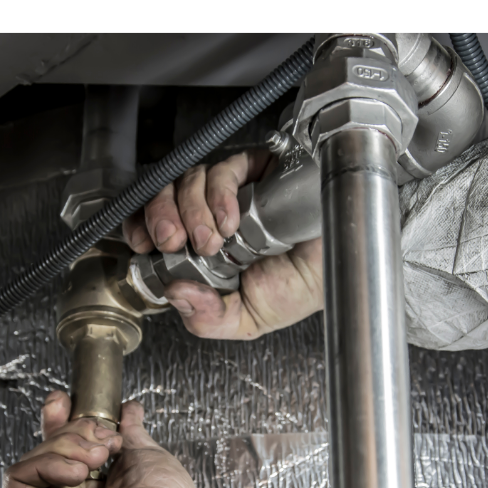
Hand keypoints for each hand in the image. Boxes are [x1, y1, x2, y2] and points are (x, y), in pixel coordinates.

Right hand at [3, 392, 221, 487]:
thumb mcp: (147, 457)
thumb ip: (131, 433)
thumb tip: (130, 410)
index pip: (65, 453)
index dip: (62, 422)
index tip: (66, 401)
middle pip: (48, 449)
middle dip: (73, 429)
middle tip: (101, 437)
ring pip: (35, 457)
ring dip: (69, 446)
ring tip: (97, 461)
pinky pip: (18, 475)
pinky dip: (48, 464)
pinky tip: (76, 474)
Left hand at [122, 148, 324, 339]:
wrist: (345, 268)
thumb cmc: (303, 287)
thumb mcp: (247, 319)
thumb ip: (209, 318)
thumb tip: (176, 295)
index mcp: (202, 248)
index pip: (157, 225)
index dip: (142, 226)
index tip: (143, 243)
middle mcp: (212, 216)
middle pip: (165, 195)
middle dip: (160, 216)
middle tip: (173, 240)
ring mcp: (233, 192)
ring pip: (189, 179)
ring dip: (192, 209)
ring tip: (212, 239)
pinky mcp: (256, 170)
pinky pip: (225, 169)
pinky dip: (220, 194)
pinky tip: (232, 219)